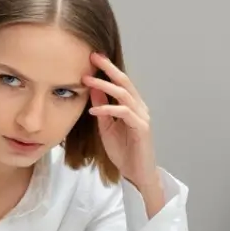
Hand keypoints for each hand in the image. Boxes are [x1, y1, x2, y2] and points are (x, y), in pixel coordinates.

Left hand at [85, 52, 163, 210]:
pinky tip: (94, 110)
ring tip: (87, 81)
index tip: (93, 57)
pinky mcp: (142, 129)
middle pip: (125, 82)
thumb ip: (102, 108)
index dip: (108, 69)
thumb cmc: (124, 151)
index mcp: (132, 106)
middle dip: (108, 68)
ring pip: (124, 95)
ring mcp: (142, 118)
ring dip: (104, 86)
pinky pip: (124, 113)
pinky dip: (108, 109)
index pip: (121, 82)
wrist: (137, 173)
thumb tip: (92, 89)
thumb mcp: (107, 126)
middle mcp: (140, 108)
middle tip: (93, 57)